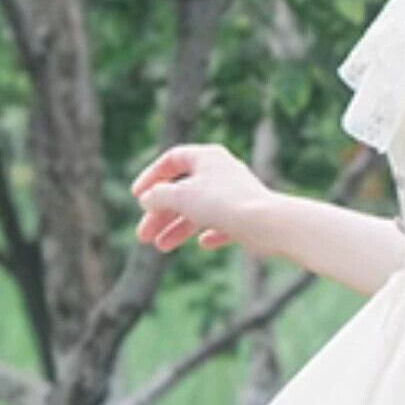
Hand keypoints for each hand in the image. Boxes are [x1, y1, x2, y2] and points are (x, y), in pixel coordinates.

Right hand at [130, 141, 272, 253]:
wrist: (267, 224)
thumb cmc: (223, 204)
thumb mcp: (181, 196)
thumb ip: (158, 196)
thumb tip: (147, 199)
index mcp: (207, 157)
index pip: (171, 160)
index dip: (151, 177)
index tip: (137, 197)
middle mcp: (221, 172)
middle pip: (182, 191)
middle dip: (160, 214)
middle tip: (142, 237)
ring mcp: (234, 194)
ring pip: (199, 210)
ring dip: (177, 228)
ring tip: (161, 247)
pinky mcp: (246, 216)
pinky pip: (222, 223)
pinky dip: (209, 232)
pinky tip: (203, 244)